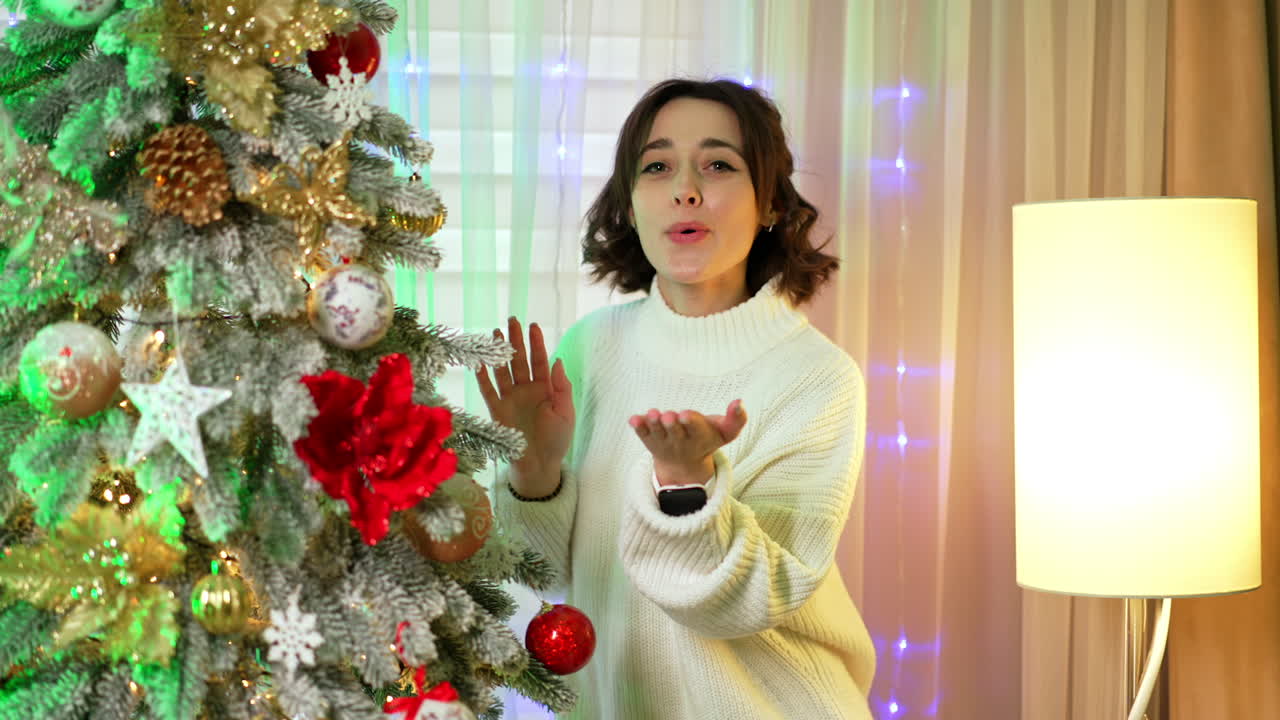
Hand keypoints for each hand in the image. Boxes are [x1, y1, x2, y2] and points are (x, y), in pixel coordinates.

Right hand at [476, 317, 574, 496]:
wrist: (539, 465)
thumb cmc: (556, 440)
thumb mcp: (565, 413)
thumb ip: (562, 387)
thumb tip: (558, 360)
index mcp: (545, 388)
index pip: (540, 361)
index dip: (537, 343)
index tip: (533, 325)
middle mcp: (526, 390)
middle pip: (519, 360)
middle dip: (516, 340)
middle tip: (512, 319)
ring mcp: (510, 398)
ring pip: (503, 370)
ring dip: (499, 353)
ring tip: (495, 333)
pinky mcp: (497, 411)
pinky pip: (488, 391)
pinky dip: (483, 377)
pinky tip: (479, 362)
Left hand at [629, 399, 747, 485]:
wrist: (684, 465)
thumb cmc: (706, 439)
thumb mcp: (726, 433)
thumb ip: (736, 419)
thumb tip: (739, 401)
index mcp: (700, 437)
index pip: (696, 430)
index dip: (691, 422)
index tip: (685, 414)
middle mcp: (680, 442)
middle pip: (675, 433)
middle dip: (672, 424)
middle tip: (669, 416)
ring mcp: (663, 442)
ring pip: (658, 433)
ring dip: (654, 424)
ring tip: (653, 415)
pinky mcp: (650, 441)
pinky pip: (642, 435)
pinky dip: (638, 428)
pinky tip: (633, 419)